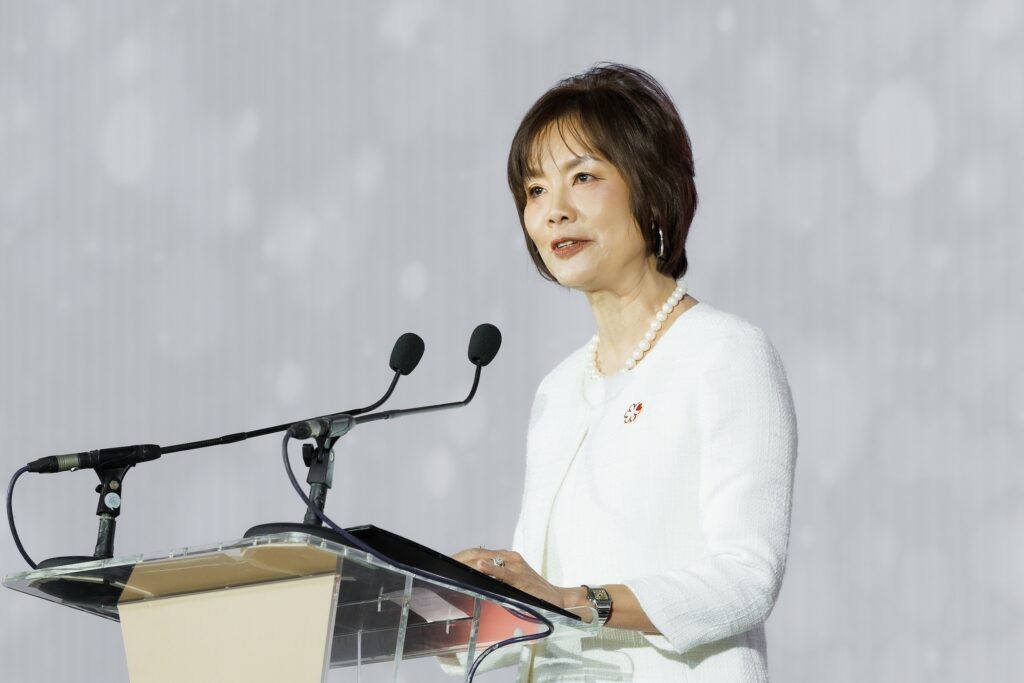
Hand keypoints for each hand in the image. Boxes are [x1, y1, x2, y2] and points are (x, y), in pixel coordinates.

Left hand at [452, 547, 571, 610]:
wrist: (556, 599)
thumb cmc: (532, 592)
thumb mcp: (510, 583)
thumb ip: (494, 580)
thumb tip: (473, 583)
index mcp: (505, 558)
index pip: (476, 554)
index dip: (459, 557)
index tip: (443, 562)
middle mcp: (509, 558)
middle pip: (477, 554)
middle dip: (458, 559)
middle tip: (441, 564)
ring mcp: (515, 566)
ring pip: (487, 559)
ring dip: (468, 562)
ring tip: (452, 564)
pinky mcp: (521, 577)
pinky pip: (503, 572)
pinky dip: (490, 568)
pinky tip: (479, 565)